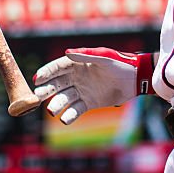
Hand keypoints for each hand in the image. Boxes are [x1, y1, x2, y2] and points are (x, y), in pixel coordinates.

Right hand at [32, 47, 153, 124]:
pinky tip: (64, 120)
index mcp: (78, 63)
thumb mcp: (104, 57)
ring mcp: (82, 90)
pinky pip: (76, 110)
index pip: (58, 68)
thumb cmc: (120, 63)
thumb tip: (66, 53)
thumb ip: (86, 56)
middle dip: (47, 90)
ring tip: (52, 110)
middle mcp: (77, 77)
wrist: (136, 79)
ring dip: (57, 104)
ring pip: (65, 98)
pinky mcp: (89, 102)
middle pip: (57, 84)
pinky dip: (69, 115)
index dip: (47, 72)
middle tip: (38, 96)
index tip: (38, 79)